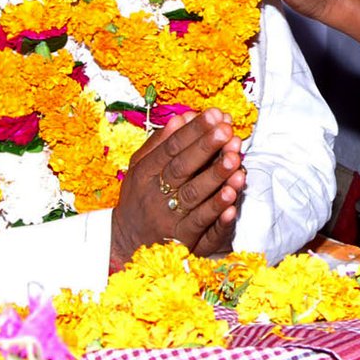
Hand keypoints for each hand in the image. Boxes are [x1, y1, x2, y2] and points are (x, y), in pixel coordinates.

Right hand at [110, 108, 245, 266]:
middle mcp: (155, 194)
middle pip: (182, 168)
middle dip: (206, 148)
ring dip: (215, 178)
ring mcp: (168, 218)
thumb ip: (160, 143)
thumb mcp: (140, 168)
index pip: (171, 147)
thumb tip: (183, 116)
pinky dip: (216, 213)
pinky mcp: (181, 241)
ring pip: (194, 196)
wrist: (124, 244)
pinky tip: (232, 201)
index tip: (214, 114)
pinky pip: (201, 226)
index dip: (194, 131)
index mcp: (145, 173)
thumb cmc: (138, 200)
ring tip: (235, 160)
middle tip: (227, 131)